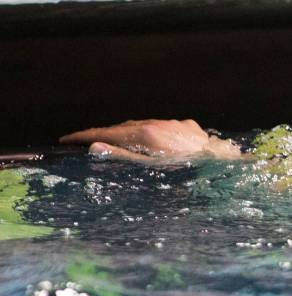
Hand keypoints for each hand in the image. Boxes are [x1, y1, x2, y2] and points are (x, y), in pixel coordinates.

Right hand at [59, 119, 240, 161]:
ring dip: (129, 133)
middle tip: (87, 141)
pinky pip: (166, 127)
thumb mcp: (151, 168)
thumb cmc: (186, 171)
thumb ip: (122, 157)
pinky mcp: (189, 126)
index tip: (66, 139)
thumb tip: (95, 147)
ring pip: (145, 125)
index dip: (85, 136)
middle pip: (124, 127)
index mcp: (146, 134)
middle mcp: (159, 123)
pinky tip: (154, 142)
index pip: (108, 132)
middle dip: (105, 133)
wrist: (221, 163)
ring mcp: (175, 123)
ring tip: (117, 141)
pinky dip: (154, 133)